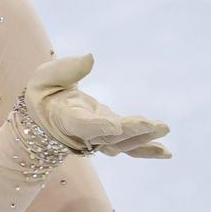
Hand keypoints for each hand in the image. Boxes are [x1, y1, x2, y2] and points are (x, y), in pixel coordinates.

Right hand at [25, 54, 171, 158]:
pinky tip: (166, 153)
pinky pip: (129, 148)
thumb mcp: (45, 78)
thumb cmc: (44, 94)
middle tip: (153, 124)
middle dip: (131, 131)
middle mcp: (83, 135)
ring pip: (121, 144)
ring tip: (163, 127)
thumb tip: (90, 58)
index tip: (115, 126)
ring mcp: (98, 140)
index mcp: (65, 119)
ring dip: (143, 138)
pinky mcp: (110, 138)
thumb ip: (64, 70)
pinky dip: (146, 151)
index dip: (98, 127)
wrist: (44, 117)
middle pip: (109, 137)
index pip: (82, 125)